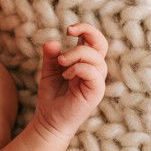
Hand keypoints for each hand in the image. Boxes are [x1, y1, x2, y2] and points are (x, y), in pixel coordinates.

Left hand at [34, 22, 108, 139]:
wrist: (50, 121)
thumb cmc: (52, 97)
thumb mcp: (49, 72)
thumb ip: (51, 56)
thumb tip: (52, 41)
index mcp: (86, 63)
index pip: (94, 40)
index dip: (86, 29)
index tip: (69, 30)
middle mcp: (94, 71)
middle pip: (102, 44)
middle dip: (88, 31)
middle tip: (69, 31)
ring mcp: (97, 82)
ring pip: (96, 58)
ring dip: (76, 54)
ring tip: (61, 63)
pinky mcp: (96, 92)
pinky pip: (93, 73)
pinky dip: (78, 68)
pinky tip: (65, 75)